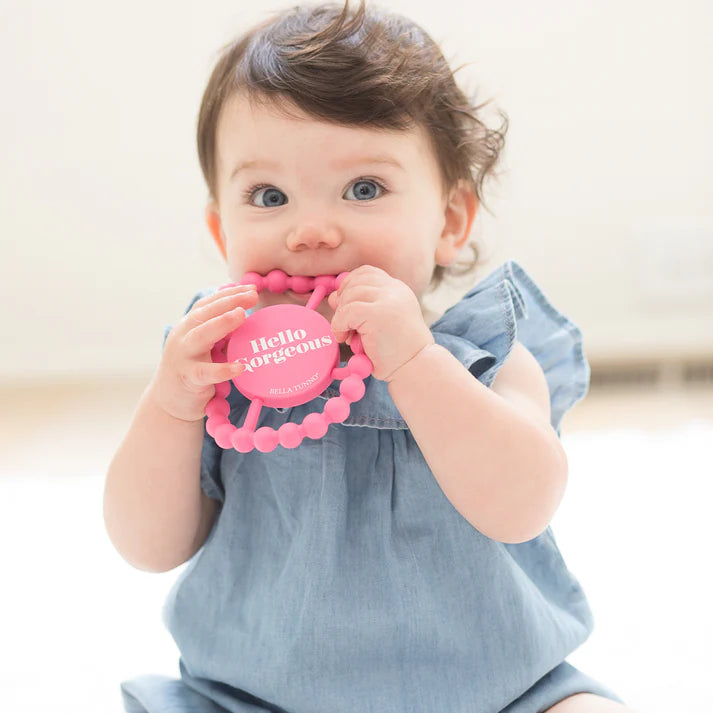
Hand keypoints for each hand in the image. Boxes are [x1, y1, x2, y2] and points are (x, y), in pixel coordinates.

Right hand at [148, 285, 258, 420]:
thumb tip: (246, 312)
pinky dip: (223, 369)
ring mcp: (183, 357)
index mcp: (189, 326)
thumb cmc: (194, 369)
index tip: (250, 288)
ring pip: (201, 336)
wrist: (169, 401)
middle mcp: (183, 337)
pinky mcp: (188, 378)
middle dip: (229, 302)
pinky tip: (241, 367)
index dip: (228, 294)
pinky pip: (206, 372)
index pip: (208, 304)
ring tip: (242, 316)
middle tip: (252, 295)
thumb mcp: (206, 346)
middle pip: (205, 314)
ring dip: (222, 323)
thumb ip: (221, 331)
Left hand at [327, 266, 433, 380]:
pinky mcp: (378, 313)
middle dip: (343, 300)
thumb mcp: (378, 323)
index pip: (367, 273)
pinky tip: (344, 339)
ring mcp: (388, 300)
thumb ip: (360, 306)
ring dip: (340, 316)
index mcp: (398, 289)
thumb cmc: (397, 351)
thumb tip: (333, 297)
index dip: (350, 285)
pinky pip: (346, 312)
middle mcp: (395, 290)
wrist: (416, 368)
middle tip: (344, 324)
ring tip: (346, 335)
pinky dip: (339, 325)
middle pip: (356, 281)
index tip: (345, 305)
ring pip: (349, 295)